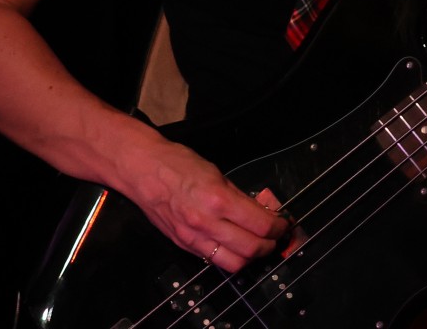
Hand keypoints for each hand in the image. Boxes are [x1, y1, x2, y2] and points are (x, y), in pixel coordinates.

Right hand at [120, 133, 289, 273]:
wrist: (143, 170)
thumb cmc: (177, 164)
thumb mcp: (216, 172)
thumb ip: (239, 196)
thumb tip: (260, 211)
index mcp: (218, 199)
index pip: (260, 224)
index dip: (278, 226)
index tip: (283, 223)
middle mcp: (207, 223)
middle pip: (251, 249)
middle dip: (270, 245)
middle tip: (275, 237)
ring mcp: (194, 238)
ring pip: (233, 263)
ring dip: (251, 257)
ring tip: (257, 245)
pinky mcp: (184, 245)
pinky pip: (213, 260)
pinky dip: (229, 256)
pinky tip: (234, 245)